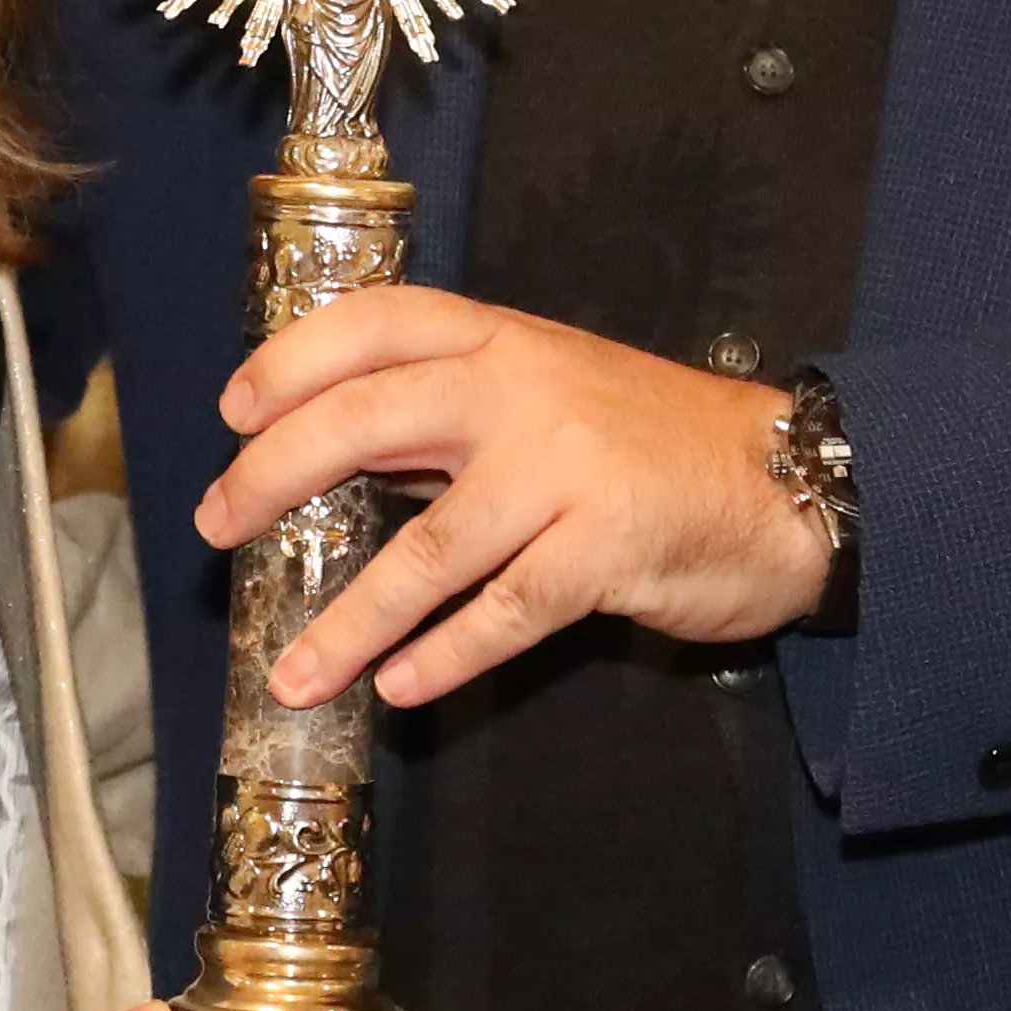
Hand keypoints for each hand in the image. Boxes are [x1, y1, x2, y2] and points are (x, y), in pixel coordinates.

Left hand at [200, 288, 823, 709]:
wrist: (791, 481)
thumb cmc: (654, 443)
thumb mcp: (551, 393)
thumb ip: (454, 414)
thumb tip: (333, 459)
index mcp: (503, 339)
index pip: (374, 322)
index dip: (292, 361)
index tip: (234, 410)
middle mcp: (525, 389)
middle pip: (366, 420)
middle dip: (274, 477)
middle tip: (219, 527)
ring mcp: (566, 468)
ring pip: (426, 548)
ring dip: (348, 621)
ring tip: (292, 674)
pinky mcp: (607, 548)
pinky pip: (504, 611)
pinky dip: (444, 656)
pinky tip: (398, 689)